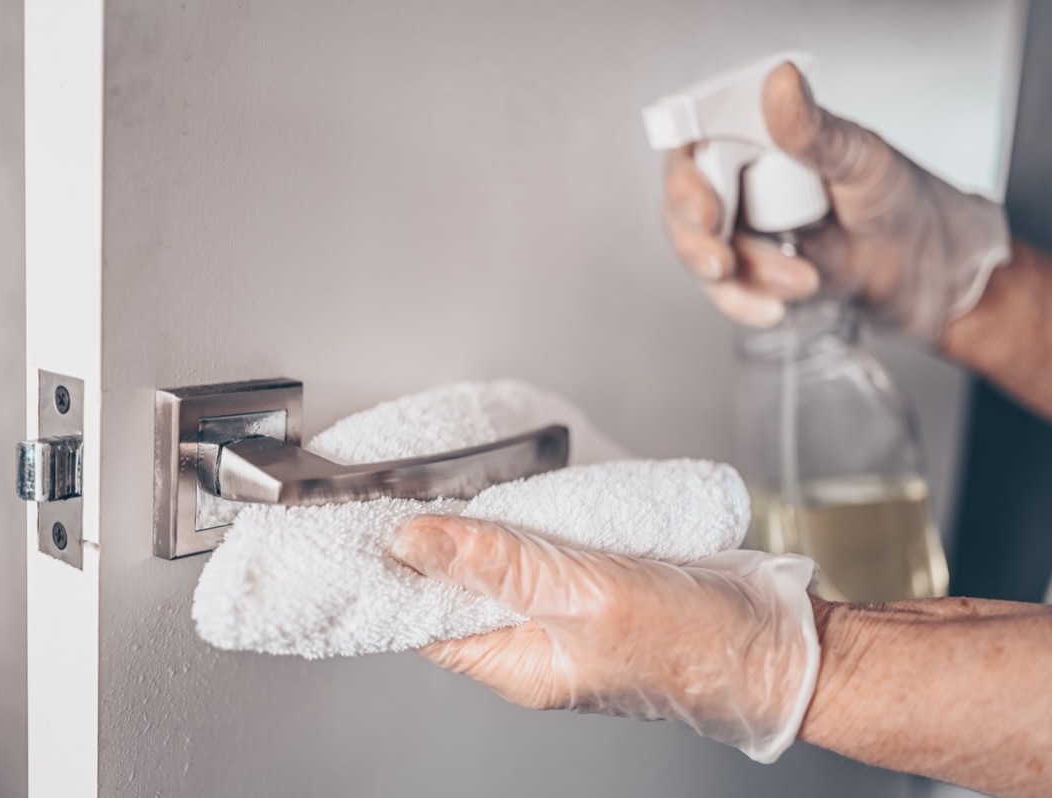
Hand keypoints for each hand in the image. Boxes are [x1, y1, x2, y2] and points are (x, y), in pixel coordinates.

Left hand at [390, 514, 819, 762]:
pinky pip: (550, 545)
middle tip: (427, 482)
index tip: (373, 520)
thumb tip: (414, 542)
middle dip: (444, 535)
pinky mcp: (598, 581)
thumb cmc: (693, 642)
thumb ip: (497, 566)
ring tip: (477, 480)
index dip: (398, 570)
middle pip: (462, 584)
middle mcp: (534, 640)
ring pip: (506, 559)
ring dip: (495, 519)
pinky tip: (535, 490)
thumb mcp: (582, 596)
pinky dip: (539, 515)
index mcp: (516, 660)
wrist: (777, 640)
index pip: (427, 617)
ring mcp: (566, 610)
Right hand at [663, 62, 1010, 341]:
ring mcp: (750, 234)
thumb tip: (782, 87)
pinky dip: (749, 304)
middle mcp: (748, 186)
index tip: (706, 208)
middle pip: (687, 210)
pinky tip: (779, 307)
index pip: (697, 151)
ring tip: (802, 279)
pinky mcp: (759, 276)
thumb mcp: (863, 161)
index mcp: (764, 143)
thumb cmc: (909, 204)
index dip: (687, 180)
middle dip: (697, 241)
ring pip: (706, 257)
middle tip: (722, 260)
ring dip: (745, 277)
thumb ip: (814, 132)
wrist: (939, 275)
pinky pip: (731, 293)